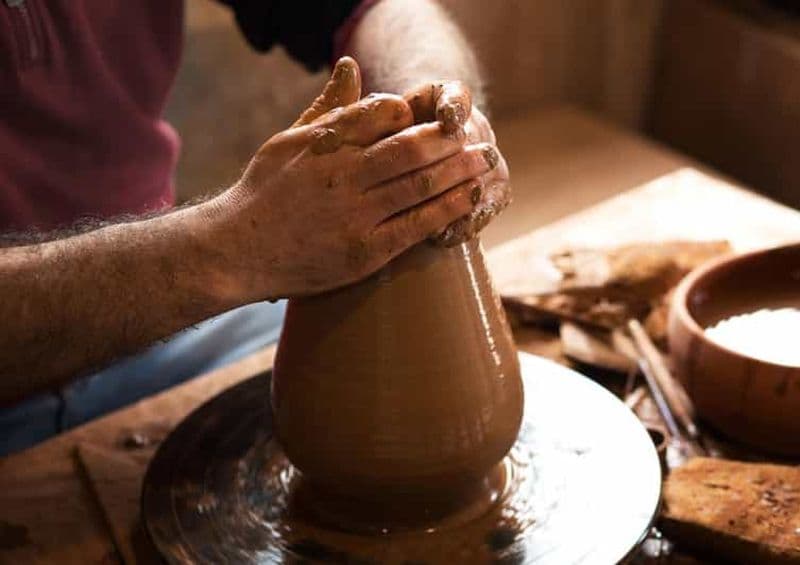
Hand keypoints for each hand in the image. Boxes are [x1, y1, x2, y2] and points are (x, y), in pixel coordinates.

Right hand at [205, 59, 495, 298]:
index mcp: (324, 142)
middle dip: (450, 139)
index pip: (383, 112)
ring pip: (420, 184)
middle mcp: (341, 174)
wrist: (236, 251)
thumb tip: (352, 64)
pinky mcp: (364, 251)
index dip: (417, 110)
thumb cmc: (264, 192)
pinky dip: (448, 209)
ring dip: (459, 170)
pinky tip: (470, 197)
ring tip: (484, 161)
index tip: (438, 111)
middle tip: (476, 133)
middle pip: (411, 147)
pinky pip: (416, 225)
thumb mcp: (287, 141)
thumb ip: (327, 107)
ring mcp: (354, 214)